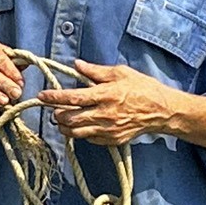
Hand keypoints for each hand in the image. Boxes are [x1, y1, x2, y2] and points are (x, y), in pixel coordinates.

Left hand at [36, 60, 183, 145]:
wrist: (162, 111)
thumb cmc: (143, 88)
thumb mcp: (121, 73)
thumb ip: (96, 71)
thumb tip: (77, 65)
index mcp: (105, 95)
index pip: (73, 98)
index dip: (55, 97)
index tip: (43, 95)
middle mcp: (105, 114)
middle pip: (70, 118)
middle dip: (57, 114)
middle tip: (53, 109)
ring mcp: (108, 130)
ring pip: (76, 133)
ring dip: (65, 127)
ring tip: (62, 120)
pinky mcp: (113, 140)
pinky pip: (90, 139)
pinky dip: (80, 133)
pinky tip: (80, 126)